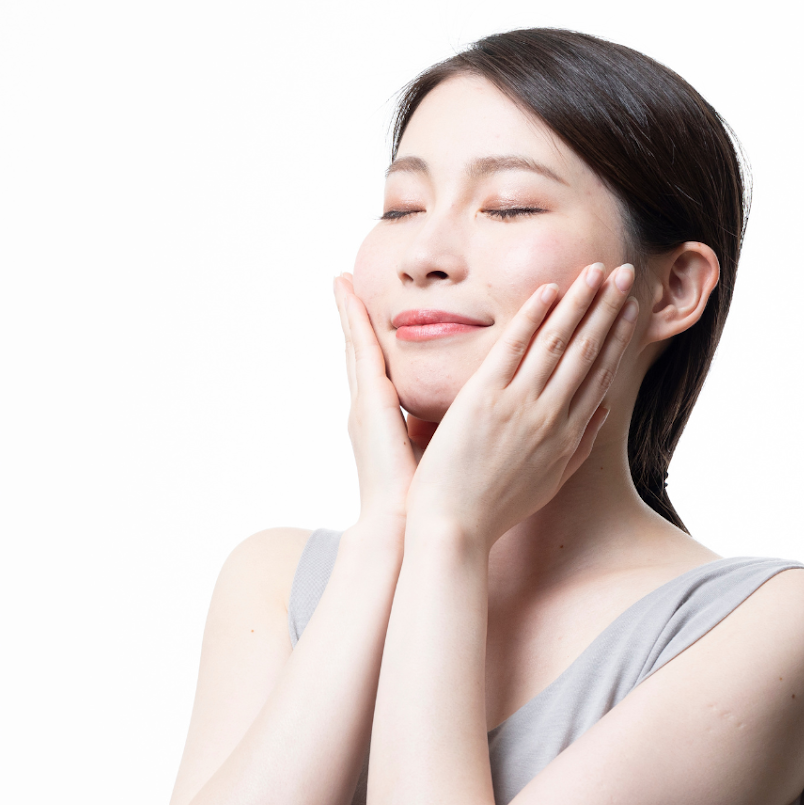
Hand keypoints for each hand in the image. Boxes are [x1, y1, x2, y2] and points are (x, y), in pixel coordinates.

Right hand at [333, 273, 422, 525]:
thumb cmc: (424, 499)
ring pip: (356, 344)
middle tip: (341, 281)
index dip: (371, 339)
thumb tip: (465, 422)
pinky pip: (362, 351)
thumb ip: (439, 432)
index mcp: (384, 420)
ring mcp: (364, 403)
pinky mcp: (369, 402)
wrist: (404, 526)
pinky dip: (354, 321)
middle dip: (352, 317)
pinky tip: (348, 295)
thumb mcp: (433, 454)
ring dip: (348, 310)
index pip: (376, 369)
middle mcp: (368, 408)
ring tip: (339, 279)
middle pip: (359, 350)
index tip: (365, 310)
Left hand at [404, 263, 638, 548]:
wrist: (455, 527)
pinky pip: (513, 349)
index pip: (601, 374)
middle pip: (588, 352)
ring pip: (559, 343)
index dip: (618, 337)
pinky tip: (549, 290)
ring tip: (597, 270)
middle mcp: (551, 416)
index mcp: (567, 434)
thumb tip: (601, 411)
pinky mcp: (484, 400)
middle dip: (609, 309)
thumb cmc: (496, 508)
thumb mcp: (550, 480)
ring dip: (581, 303)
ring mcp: (520, 406)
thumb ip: (579, 444)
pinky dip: (533, 317)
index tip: (630, 308)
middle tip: (628, 273)